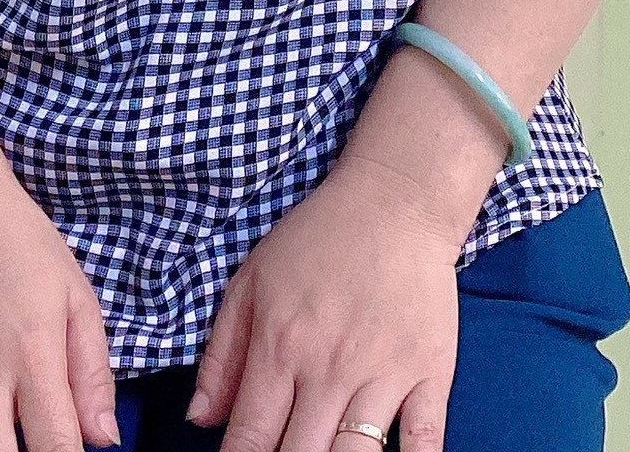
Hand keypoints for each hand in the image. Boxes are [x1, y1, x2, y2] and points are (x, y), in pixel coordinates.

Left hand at [184, 153, 462, 451]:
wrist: (396, 200)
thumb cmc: (319, 238)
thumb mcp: (253, 279)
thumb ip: (222, 354)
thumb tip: (200, 419)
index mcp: (280, 345)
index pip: (250, 436)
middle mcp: (329, 367)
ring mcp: (383, 373)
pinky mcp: (430, 372)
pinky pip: (425, 441)